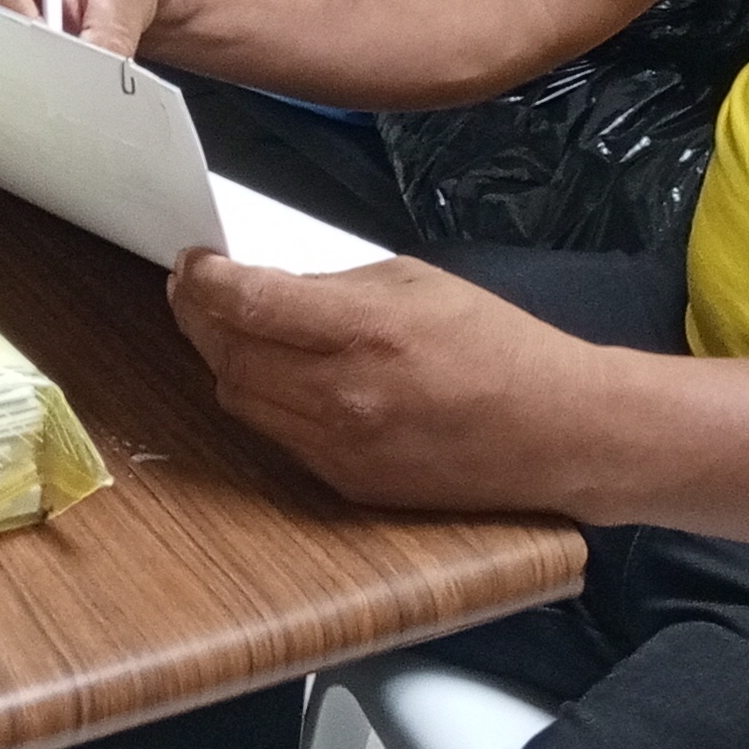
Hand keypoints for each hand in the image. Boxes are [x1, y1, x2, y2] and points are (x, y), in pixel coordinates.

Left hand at [167, 250, 593, 516]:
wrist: (556, 432)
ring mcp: (342, 451)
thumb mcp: (414, 281)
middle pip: (229, 356)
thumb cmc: (495, 344)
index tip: (193, 262)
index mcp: (366, 333)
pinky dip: (263, 400)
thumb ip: (332, 287)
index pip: (249, 303)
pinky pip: (277, 436)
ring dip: (225, 360)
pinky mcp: (347, 486)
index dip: (204, 280)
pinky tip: (276, 373)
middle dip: (200, 317)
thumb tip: (268, 288)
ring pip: (240, 400)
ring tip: (229, 327)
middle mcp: (345, 398)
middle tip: (195, 288)